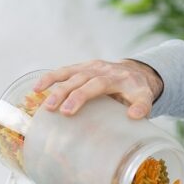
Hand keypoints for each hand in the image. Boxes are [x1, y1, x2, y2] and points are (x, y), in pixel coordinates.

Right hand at [33, 59, 163, 118]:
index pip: (97, 85)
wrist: (137, 74)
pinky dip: (51, 77)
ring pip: (69, 73)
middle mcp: (102, 70)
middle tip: (51, 108)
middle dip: (64, 93)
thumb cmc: (138, 91)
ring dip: (53, 83)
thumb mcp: (145, 99)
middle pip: (80, 79)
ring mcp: (91, 67)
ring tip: (37, 94)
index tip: (68, 111)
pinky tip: (37, 88)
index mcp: (117, 78)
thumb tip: (133, 116)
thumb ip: (143, 107)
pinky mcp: (83, 67)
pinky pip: (65, 71)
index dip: (81, 96)